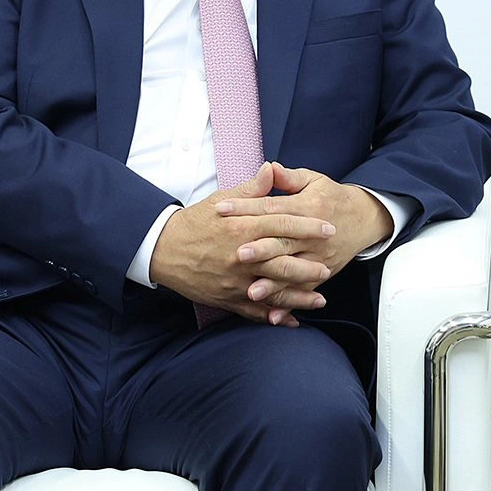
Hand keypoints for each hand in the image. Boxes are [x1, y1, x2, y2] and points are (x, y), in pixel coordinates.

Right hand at [151, 163, 338, 325]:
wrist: (161, 249)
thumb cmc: (194, 222)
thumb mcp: (221, 200)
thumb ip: (252, 189)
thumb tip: (272, 169)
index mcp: (241, 227)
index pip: (282, 225)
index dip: (308, 227)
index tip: (328, 229)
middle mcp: (240, 256)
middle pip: (281, 262)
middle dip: (308, 266)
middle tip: (329, 266)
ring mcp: (234, 280)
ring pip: (272, 290)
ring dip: (298, 296)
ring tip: (320, 299)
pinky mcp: (226, 298)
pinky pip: (254, 311)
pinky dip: (273, 316)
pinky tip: (291, 321)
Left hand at [216, 162, 395, 293]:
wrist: (364, 218)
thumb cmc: (331, 197)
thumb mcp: (313, 180)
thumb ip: (288, 178)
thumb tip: (267, 167)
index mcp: (307, 206)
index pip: (272, 207)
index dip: (246, 207)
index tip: (221, 210)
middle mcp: (313, 234)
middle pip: (283, 241)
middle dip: (260, 249)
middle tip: (236, 254)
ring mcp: (318, 256)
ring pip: (292, 271)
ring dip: (272, 283)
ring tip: (250, 291)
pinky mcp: (322, 273)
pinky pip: (303, 290)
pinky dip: (288, 303)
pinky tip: (272, 315)